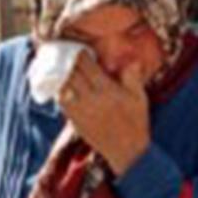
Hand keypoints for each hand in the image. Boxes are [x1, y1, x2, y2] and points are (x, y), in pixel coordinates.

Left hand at [60, 52, 150, 174]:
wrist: (127, 151)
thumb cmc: (135, 121)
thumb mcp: (139, 97)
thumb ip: (133, 77)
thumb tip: (130, 60)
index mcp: (107, 90)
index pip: (85, 64)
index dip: (79, 52)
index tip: (77, 46)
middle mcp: (90, 98)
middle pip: (71, 72)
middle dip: (65, 59)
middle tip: (61, 50)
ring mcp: (80, 110)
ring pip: (62, 85)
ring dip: (60, 74)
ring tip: (57, 64)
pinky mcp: (74, 120)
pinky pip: (61, 100)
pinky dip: (59, 90)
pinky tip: (61, 84)